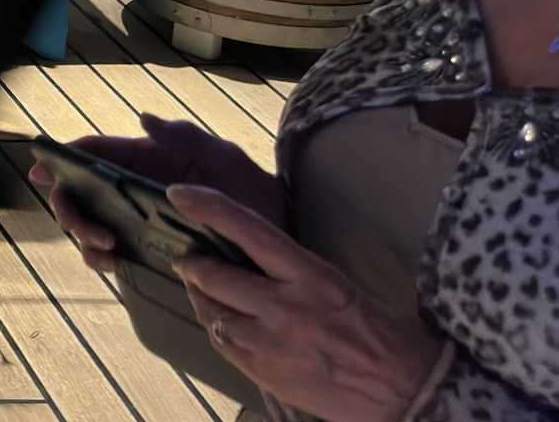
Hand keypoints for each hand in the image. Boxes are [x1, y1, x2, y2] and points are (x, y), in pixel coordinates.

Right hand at [28, 114, 281, 274]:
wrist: (276, 236)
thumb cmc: (251, 190)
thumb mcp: (225, 157)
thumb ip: (185, 136)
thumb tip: (145, 118)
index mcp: (145, 159)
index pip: (93, 151)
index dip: (62, 157)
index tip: (41, 170)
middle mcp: (132, 187)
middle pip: (79, 192)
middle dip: (72, 210)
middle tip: (93, 231)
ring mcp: (136, 218)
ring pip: (88, 223)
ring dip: (84, 236)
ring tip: (108, 249)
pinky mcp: (146, 247)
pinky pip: (109, 250)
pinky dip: (101, 257)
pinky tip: (114, 263)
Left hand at [172, 184, 446, 421]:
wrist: (410, 394)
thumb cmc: (387, 336)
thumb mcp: (343, 288)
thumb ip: (297, 275)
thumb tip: (258, 261)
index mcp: (313, 277)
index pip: (251, 232)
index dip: (210, 209)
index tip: (179, 195)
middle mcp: (285, 306)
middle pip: (215, 276)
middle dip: (193, 263)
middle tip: (187, 258)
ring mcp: (271, 343)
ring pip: (211, 312)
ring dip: (202, 298)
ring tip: (203, 291)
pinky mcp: (266, 373)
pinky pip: (223, 344)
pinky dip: (216, 329)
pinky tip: (222, 325)